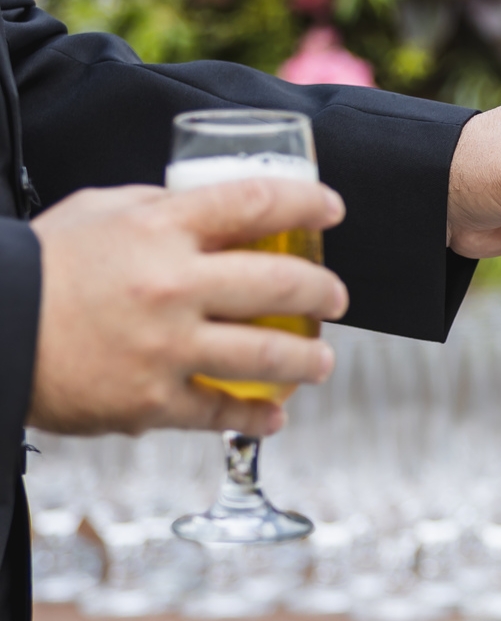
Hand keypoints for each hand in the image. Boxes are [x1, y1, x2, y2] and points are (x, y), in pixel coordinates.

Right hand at [29, 179, 348, 436]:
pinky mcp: (152, 401)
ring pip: (267, 356)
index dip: (307, 202)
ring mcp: (167, 347)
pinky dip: (256, 418)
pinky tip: (274, 417)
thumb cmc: (43, 264)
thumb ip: (160, 208)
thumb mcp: (102, 211)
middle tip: (335, 298)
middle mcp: (174, 285)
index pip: (257, 202)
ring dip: (308, 361)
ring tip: (321, 362)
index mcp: (162, 228)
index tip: (332, 209)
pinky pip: (222, 414)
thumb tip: (208, 208)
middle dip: (323, 292)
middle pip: (280, 284)